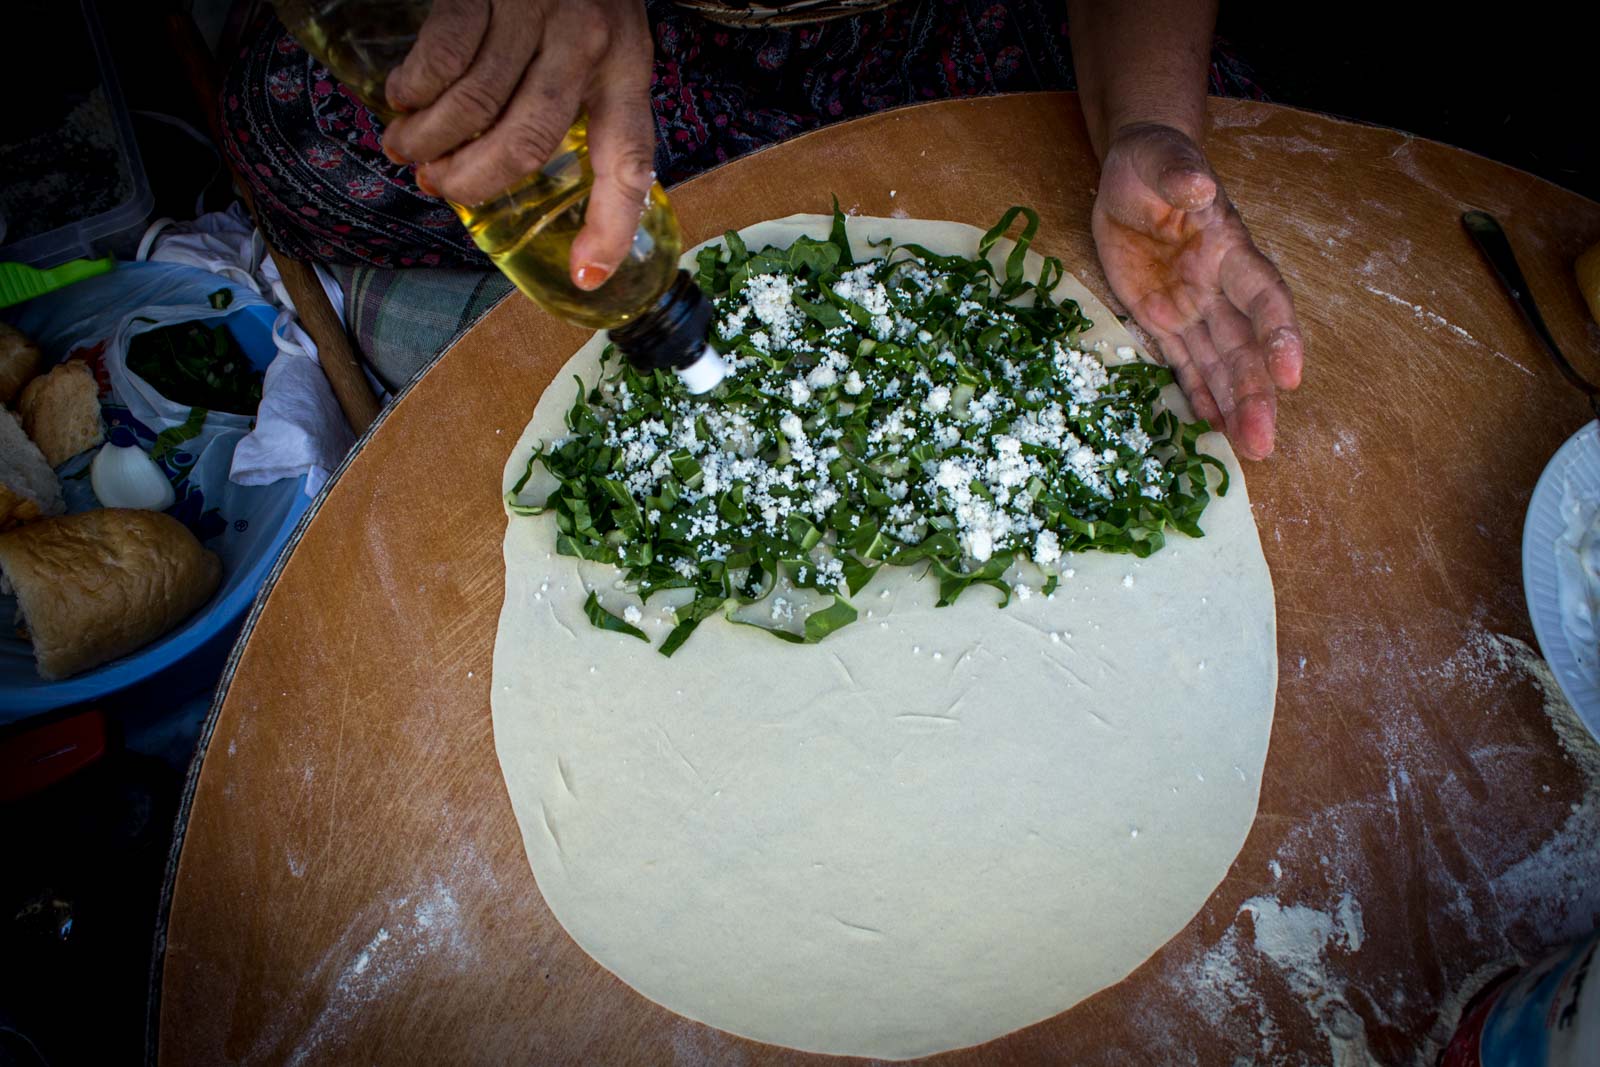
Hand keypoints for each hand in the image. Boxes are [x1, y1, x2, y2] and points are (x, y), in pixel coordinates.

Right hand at [380, 0, 655, 290]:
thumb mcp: (604, 39)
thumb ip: (582, 98)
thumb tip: (529, 174)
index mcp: (627, 68)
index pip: (628, 161)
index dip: (611, 224)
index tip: (586, 275)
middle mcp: (590, 43)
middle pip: (528, 143)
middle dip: (475, 181)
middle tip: (439, 187)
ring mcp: (537, 13)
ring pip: (476, 106)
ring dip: (430, 141)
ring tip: (406, 150)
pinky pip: (443, 57)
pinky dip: (415, 89)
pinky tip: (403, 98)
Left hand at [1091, 123, 1302, 459]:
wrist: (1132, 174)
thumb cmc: (1153, 161)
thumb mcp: (1160, 160)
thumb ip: (1179, 174)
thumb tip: (1198, 185)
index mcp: (1229, 249)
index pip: (1263, 296)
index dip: (1279, 335)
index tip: (1291, 375)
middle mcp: (1218, 286)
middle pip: (1245, 348)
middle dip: (1257, 394)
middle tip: (1265, 444)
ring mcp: (1191, 306)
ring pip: (1219, 364)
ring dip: (1235, 407)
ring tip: (1250, 451)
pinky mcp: (1161, 319)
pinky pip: (1183, 364)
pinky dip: (1198, 397)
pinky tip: (1212, 432)